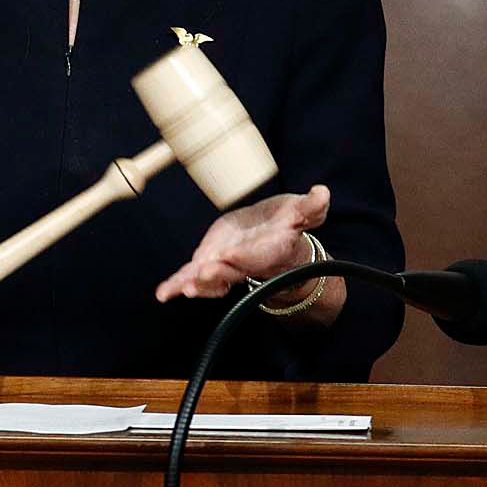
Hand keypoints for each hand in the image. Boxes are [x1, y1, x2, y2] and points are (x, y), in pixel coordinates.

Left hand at [153, 185, 330, 301]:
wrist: (274, 234)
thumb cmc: (288, 222)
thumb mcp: (302, 212)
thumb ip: (310, 206)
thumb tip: (322, 193)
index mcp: (268, 250)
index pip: (256, 255)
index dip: (243, 256)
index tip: (230, 255)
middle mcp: (246, 263)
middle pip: (230, 272)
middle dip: (215, 274)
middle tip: (201, 274)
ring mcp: (226, 265)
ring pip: (209, 279)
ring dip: (195, 284)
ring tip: (179, 289)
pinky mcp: (210, 261)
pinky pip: (192, 276)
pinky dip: (178, 285)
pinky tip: (164, 293)